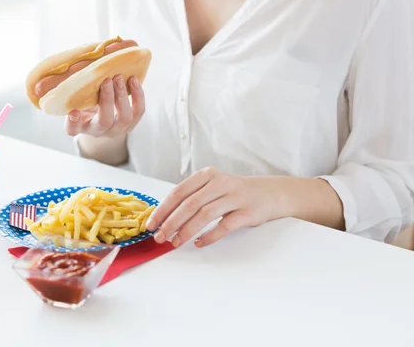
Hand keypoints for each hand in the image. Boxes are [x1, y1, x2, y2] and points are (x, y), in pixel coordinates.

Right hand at [65, 74, 144, 137]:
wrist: (102, 118)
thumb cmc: (86, 104)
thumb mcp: (78, 100)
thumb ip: (77, 91)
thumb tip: (81, 69)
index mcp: (81, 126)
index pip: (73, 129)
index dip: (74, 123)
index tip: (74, 112)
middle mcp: (98, 131)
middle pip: (105, 121)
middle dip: (107, 100)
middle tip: (107, 80)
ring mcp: (117, 130)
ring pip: (125, 118)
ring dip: (123, 96)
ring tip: (119, 78)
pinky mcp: (131, 124)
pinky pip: (139, 112)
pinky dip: (138, 95)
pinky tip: (133, 80)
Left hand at [145, 168, 285, 247]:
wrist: (269, 193)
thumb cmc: (233, 193)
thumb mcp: (212, 187)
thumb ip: (191, 197)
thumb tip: (162, 217)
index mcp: (207, 175)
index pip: (178, 192)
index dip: (162, 209)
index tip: (150, 224)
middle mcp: (220, 182)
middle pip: (189, 204)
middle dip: (171, 223)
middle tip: (159, 237)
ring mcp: (235, 196)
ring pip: (204, 215)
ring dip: (186, 231)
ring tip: (175, 243)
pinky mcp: (247, 211)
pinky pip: (224, 226)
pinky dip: (209, 236)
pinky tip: (199, 243)